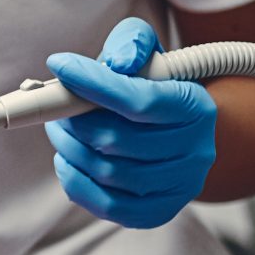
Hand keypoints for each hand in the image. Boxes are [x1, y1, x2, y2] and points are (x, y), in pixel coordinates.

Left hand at [45, 16, 217, 227]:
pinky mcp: (160, 212)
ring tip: (60, 129)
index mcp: (196, 107)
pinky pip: (108, 206)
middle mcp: (196, 151)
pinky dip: (76, 182)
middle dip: (74, 121)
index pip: (139, 100)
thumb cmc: (156, 87)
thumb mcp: (149, 54)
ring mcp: (180, 186)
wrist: (180, 131)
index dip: (93, 83)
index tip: (60, 65)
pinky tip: (67, 160)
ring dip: (69, 149)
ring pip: (108, 172)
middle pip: (116, 140)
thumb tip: (118, 62)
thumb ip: (133, 43)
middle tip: (57, 107)